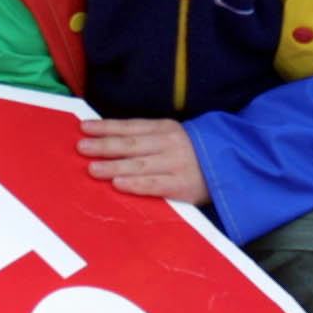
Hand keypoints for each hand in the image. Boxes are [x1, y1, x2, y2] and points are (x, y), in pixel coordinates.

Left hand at [76, 119, 209, 203]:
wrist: (231, 166)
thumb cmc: (193, 153)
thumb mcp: (172, 136)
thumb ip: (146, 138)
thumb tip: (108, 139)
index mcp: (165, 128)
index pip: (131, 126)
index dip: (107, 127)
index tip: (84, 128)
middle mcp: (169, 144)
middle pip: (131, 144)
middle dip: (104, 145)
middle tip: (81, 148)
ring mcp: (176, 164)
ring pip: (139, 165)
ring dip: (114, 166)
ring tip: (92, 168)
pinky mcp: (182, 186)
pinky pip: (155, 185)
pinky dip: (135, 184)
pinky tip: (118, 184)